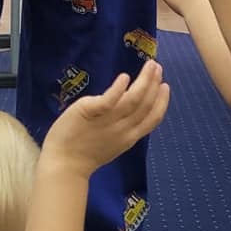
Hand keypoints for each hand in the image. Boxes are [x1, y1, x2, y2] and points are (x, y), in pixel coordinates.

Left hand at [42, 61, 168, 179]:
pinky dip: (119, 89)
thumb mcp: (111, 143)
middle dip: (154, 85)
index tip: (166, 86)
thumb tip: (126, 105)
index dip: (162, 102)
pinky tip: (125, 77)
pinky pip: (109, 100)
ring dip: (144, 82)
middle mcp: (123, 129)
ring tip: (150, 66)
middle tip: (158, 67)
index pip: (152, 119)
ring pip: (133, 100)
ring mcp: (108, 121)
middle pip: (145, 105)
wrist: (64, 164)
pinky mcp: (91, 112)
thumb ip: (121, 126)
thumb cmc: (84, 153)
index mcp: (129, 137)